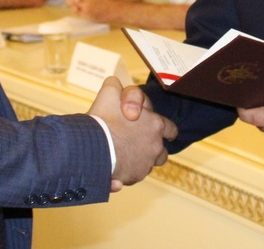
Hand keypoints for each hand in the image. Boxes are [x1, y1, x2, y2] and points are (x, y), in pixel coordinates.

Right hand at [88, 77, 176, 191]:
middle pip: (161, 151)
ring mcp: (146, 164)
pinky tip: (114, 167)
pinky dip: (126, 173)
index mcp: (156, 125)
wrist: (93, 147)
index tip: (161, 131)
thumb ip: (116, 87)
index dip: (165, 129)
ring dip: (140, 161)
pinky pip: (133, 176)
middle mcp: (156, 146)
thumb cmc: (103, 119)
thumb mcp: (109, 93)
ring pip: (148, 164)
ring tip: (125, 156)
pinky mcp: (133, 177)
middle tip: (138, 144)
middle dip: (153, 148)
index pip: (170, 129)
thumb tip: (116, 86)